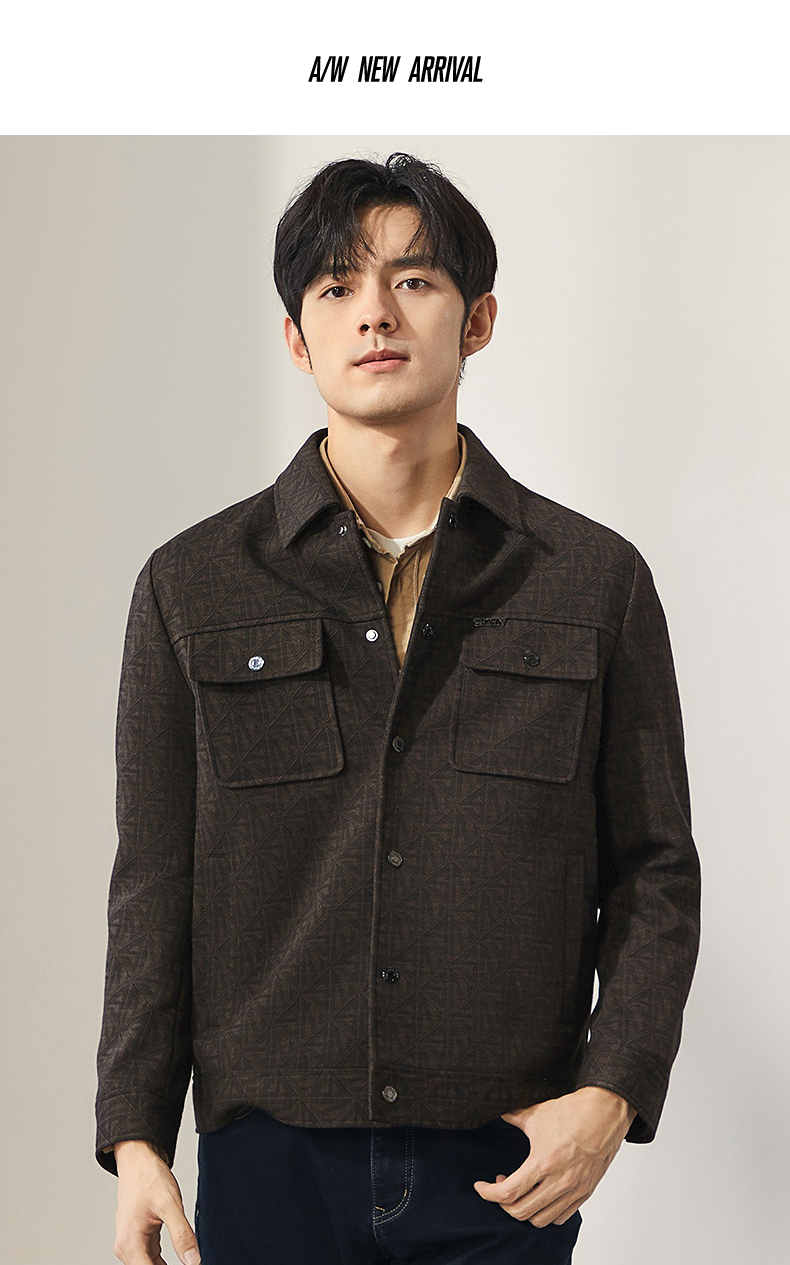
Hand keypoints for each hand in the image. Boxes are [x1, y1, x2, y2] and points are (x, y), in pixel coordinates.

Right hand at [113, 1140, 199, 1264]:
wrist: (138, 1159)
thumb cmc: (149, 1177)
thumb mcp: (170, 1205)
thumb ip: (182, 1235)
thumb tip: (194, 1261)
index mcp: (130, 1244)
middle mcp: (126, 1247)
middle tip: (191, 1261)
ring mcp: (130, 1243)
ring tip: (187, 1259)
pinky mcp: (137, 1237)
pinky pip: (149, 1257)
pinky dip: (161, 1260)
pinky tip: (178, 1253)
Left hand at [473, 1086, 635, 1226]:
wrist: (605, 1112)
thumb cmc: (572, 1111)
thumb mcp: (536, 1113)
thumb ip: (512, 1117)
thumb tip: (497, 1113)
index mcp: (543, 1162)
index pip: (508, 1193)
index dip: (488, 1193)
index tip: (481, 1187)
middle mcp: (559, 1181)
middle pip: (520, 1212)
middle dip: (502, 1204)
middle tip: (499, 1186)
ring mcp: (573, 1190)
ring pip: (540, 1219)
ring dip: (523, 1210)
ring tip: (520, 1190)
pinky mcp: (585, 1193)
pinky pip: (560, 1217)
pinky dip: (545, 1213)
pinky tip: (539, 1196)